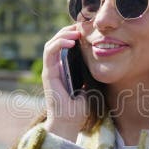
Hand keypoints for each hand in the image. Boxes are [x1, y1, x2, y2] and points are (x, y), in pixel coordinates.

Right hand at [41, 24, 88, 141]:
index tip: (87, 29)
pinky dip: (59, 43)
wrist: (69, 122)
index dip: (73, 34)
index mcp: (63, 68)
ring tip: (76, 30)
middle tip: (82, 25)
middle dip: (68, 30)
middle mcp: (54, 67)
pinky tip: (71, 41)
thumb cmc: (79, 107)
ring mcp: (49, 70)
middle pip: (57, 41)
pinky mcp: (47, 74)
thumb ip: (89, 73)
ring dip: (63, 34)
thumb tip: (101, 61)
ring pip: (51, 43)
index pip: (65, 45)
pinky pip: (49, 52)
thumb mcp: (89, 85)